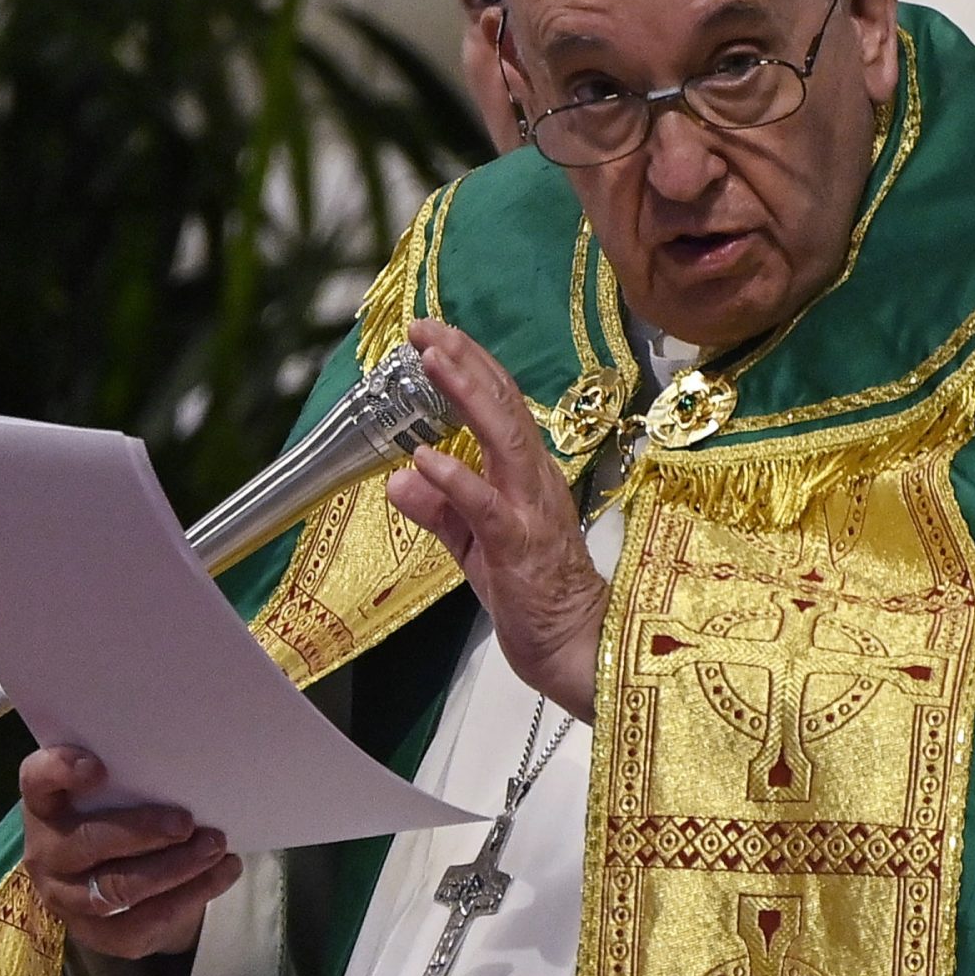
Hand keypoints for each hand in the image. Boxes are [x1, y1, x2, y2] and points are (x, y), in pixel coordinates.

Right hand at [19, 746, 241, 958]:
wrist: (116, 877)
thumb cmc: (120, 816)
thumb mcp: (118, 791)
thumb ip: (134, 777)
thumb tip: (191, 764)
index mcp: (46, 806)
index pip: (37, 781)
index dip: (61, 772)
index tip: (99, 767)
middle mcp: (46, 853)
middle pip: (87, 843)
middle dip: (143, 832)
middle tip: (187, 822)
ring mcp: (66, 899)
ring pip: (116, 889)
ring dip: (175, 868)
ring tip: (215, 847)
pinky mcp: (96, 935)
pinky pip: (142, 923)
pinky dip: (190, 896)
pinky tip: (222, 872)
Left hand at [386, 317, 604, 720]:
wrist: (575, 648)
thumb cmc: (531, 595)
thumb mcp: (472, 543)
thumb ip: (440, 507)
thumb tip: (399, 477)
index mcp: (526, 474)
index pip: (500, 405)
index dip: (468, 365)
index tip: (432, 334)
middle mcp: (534, 480)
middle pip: (503, 406)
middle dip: (464, 362)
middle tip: (426, 327)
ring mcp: (530, 510)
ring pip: (503, 440)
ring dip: (466, 397)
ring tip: (432, 362)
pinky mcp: (519, 546)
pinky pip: (487, 506)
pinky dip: (457, 479)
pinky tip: (427, 457)